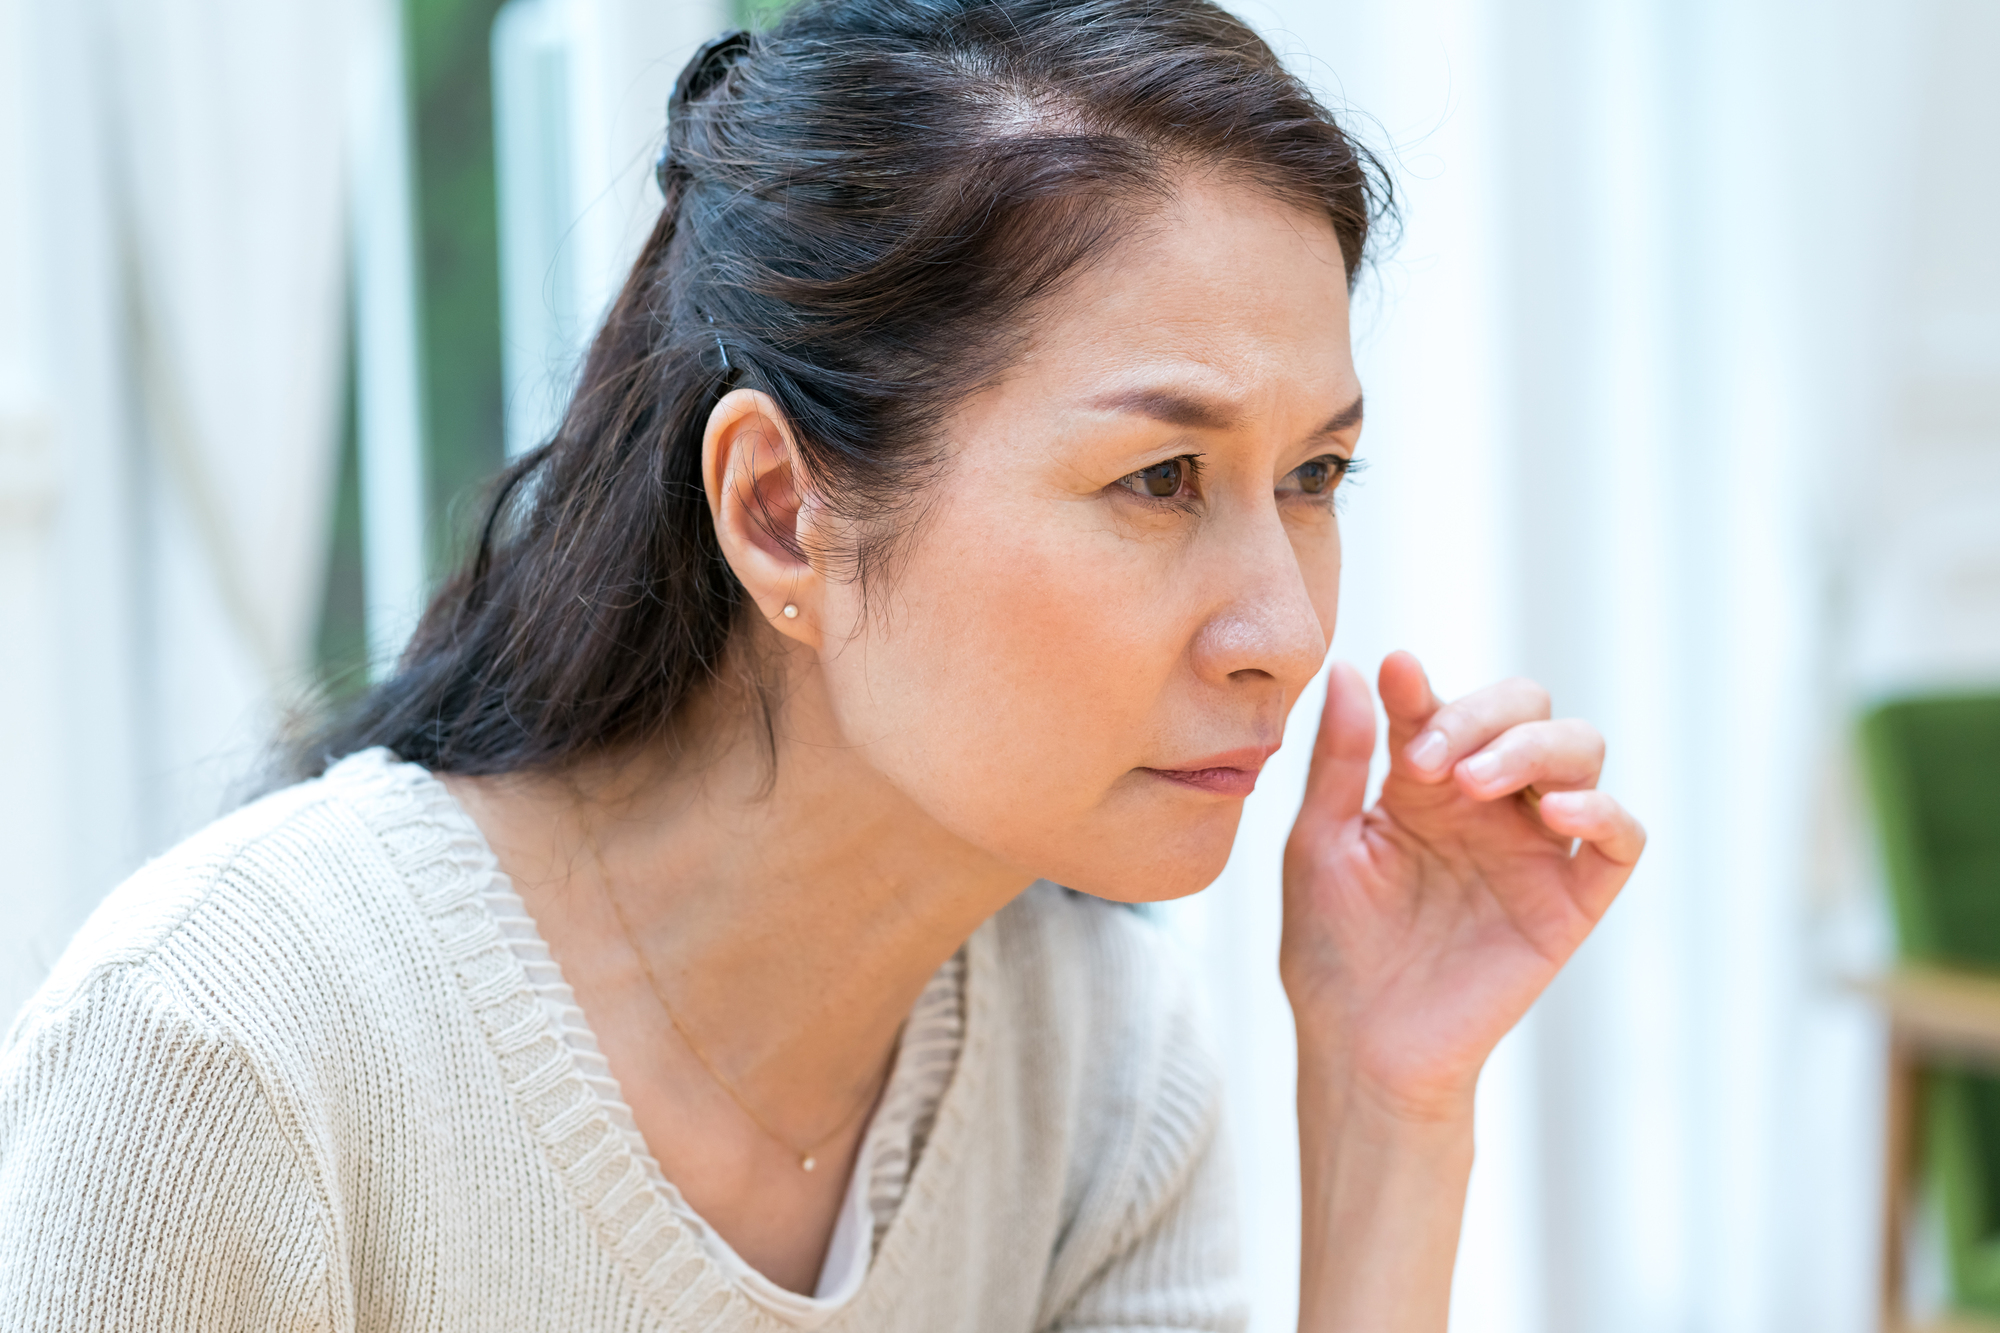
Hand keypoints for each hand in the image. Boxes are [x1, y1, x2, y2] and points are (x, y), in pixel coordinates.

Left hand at [1281, 651, 1644, 1121]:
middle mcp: (1488, 804)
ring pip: (1580, 753)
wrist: (1361, 1048)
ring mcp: (1533, 847)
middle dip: (1485, 712)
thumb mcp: (1320, 844)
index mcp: (1425, 783)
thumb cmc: (1333, 951)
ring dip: (1536, 747)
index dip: (1425, 687)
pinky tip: (1555, 813)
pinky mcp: (1570, 901)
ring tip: (1478, 781)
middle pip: (1528, 710)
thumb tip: (1350, 668)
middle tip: (1428, 759)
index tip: (1395, 678)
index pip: (1445, 706)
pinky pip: (1620, 839)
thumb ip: (1339, 760)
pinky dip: (1603, 812)